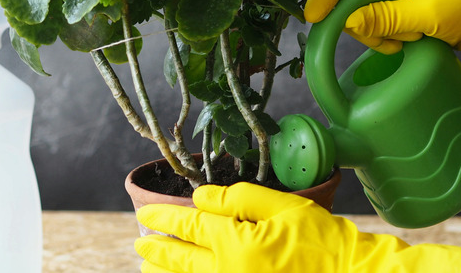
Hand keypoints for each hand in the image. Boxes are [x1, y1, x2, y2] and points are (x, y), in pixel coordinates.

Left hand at [134, 182, 460, 272]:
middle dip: (156, 249)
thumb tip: (201, 195)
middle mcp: (227, 272)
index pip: (188, 226)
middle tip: (139, 242)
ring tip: (149, 265)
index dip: (162, 218)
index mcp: (235, 244)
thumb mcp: (283, 206)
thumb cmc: (322, 241)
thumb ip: (238, 197)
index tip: (144, 213)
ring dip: (165, 272)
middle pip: (180, 260)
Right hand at [304, 0, 460, 103]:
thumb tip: (347, 22)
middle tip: (383, 40)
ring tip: (405, 43)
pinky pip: (382, 23)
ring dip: (379, 33)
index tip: (313, 17)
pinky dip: (389, 37)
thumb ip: (382, 17)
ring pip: (366, 12)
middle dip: (362, 20)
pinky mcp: (406, 7)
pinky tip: (407, 44)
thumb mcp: (424, 14)